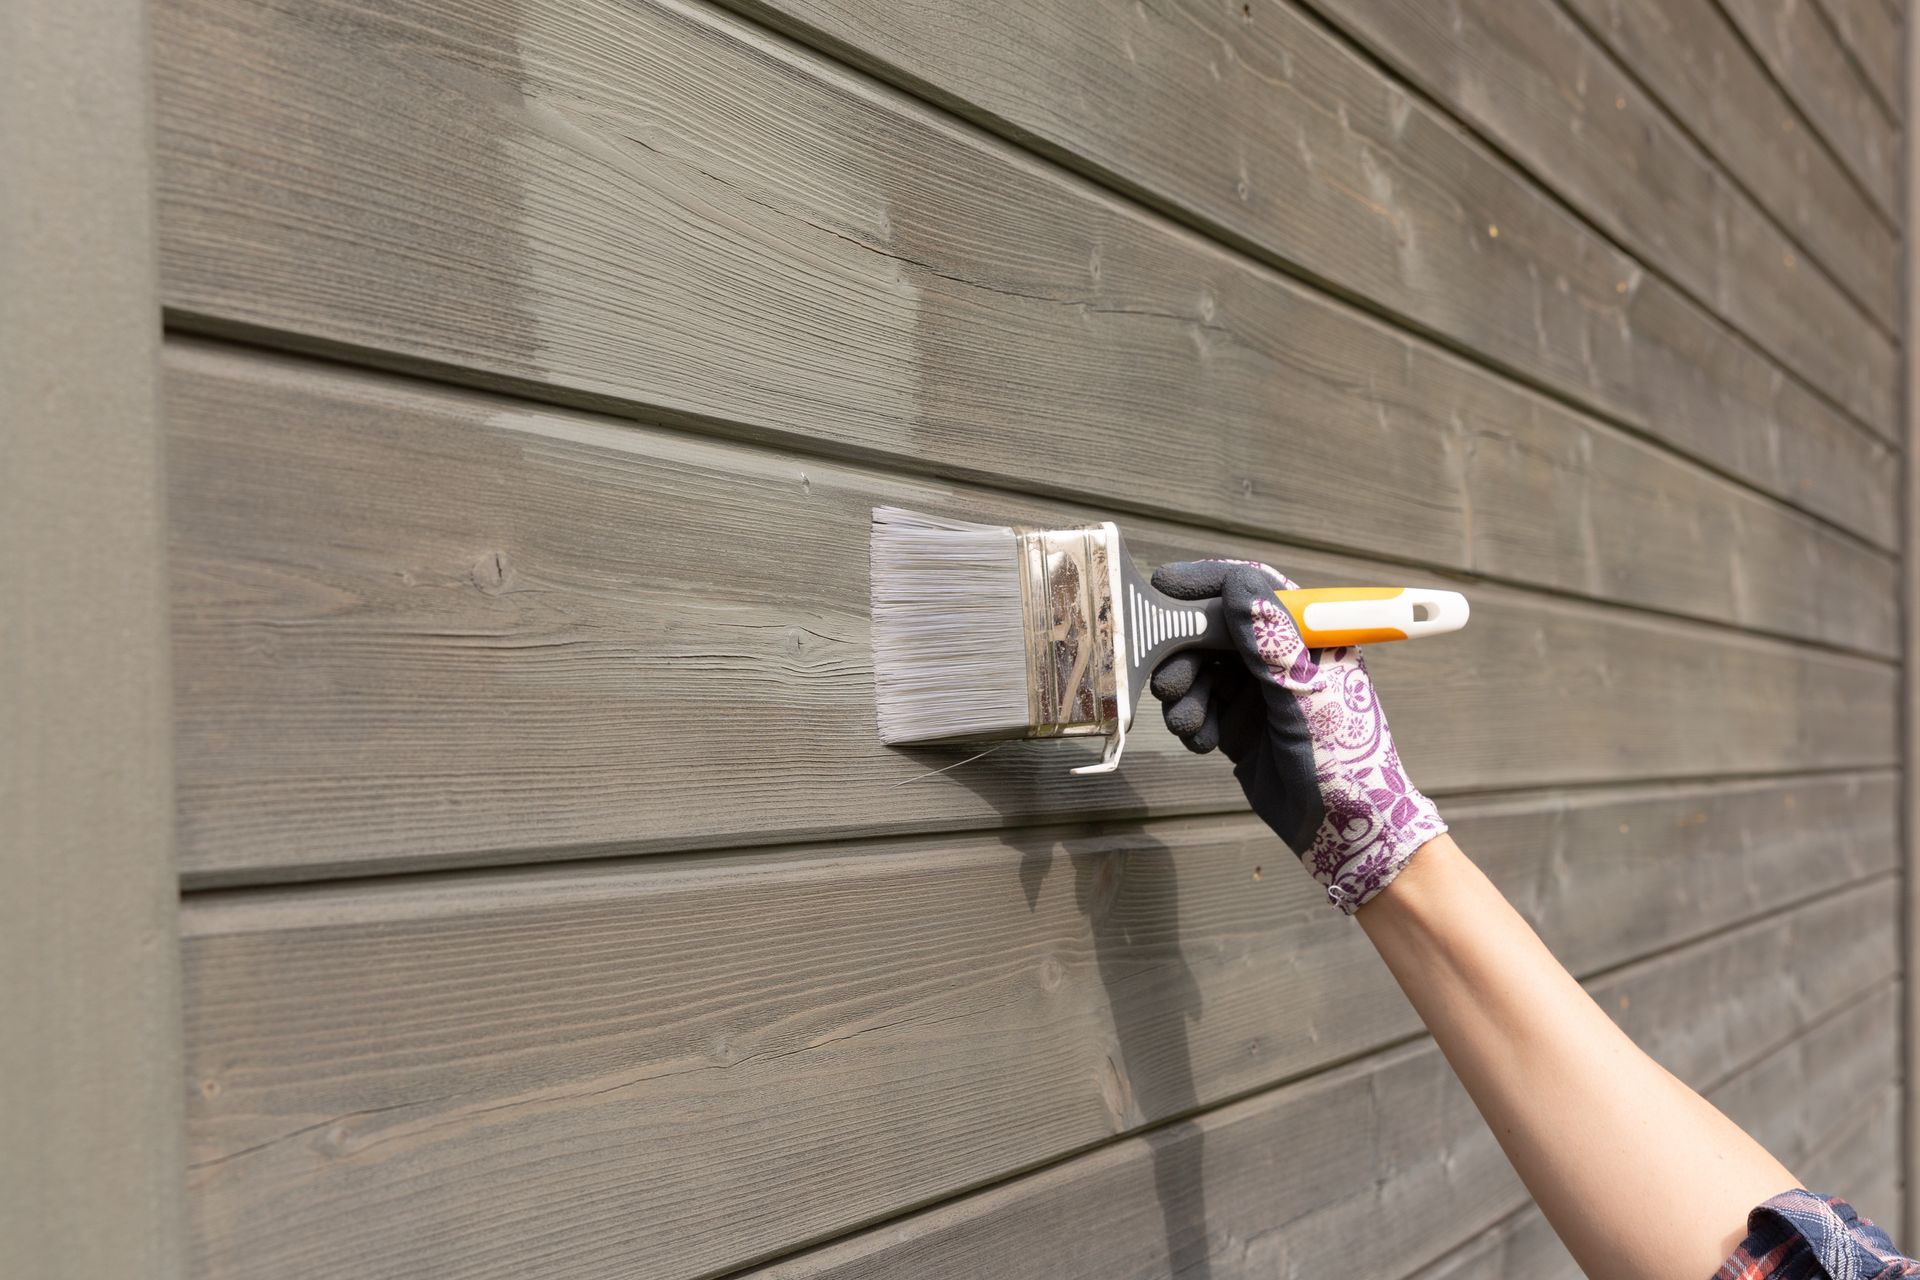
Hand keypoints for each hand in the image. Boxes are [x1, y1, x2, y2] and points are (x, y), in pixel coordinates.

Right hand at [1149, 560, 1444, 912]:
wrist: (1346, 830)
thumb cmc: (1345, 759)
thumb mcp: (1306, 692)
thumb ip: (1269, 639)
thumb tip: (1238, 585)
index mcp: (1307, 636)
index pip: (1252, 589)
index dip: (1207, 584)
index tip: (1164, 586)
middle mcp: (1280, 657)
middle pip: (1214, 631)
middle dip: (1184, 653)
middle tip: (1168, 682)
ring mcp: (1258, 692)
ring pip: (1200, 672)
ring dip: (1185, 695)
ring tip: (1189, 724)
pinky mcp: (1240, 726)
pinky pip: (1200, 708)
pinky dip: (1192, 721)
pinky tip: (1203, 742)